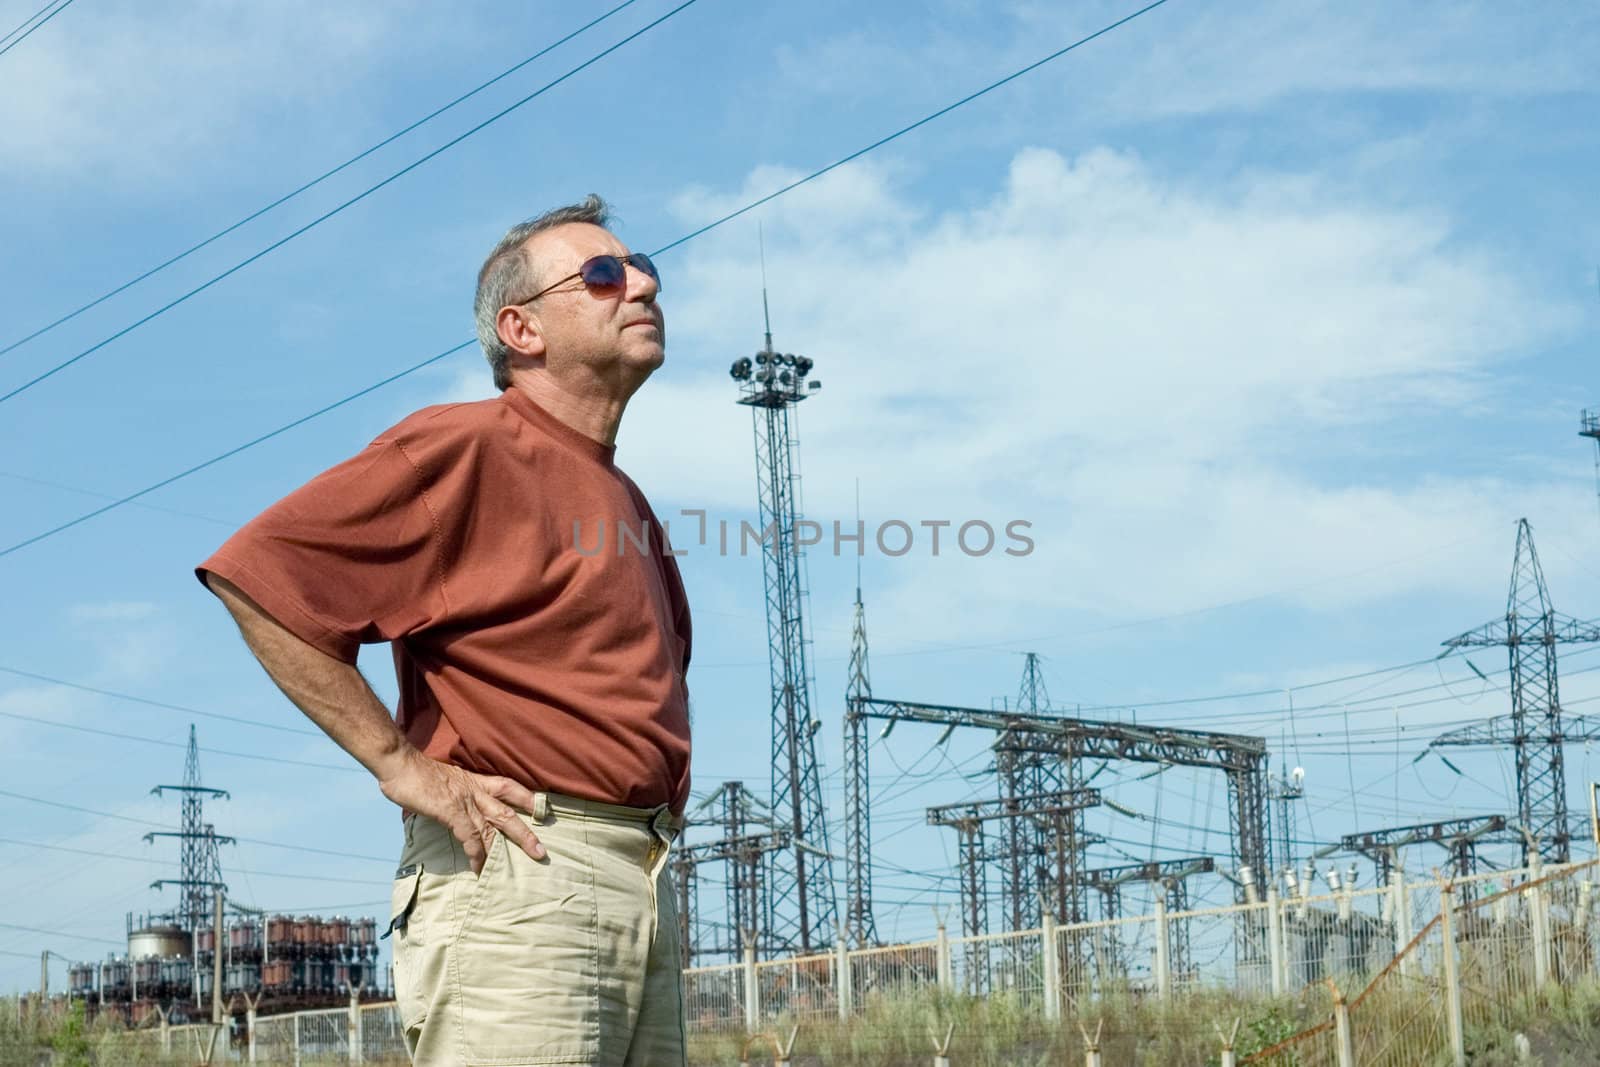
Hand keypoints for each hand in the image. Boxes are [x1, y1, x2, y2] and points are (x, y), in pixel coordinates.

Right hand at [377, 747, 544, 872]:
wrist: (399, 763)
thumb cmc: (416, 772)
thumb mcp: (445, 780)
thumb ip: (455, 793)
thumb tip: (453, 807)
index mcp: (475, 781)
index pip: (509, 787)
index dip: (527, 798)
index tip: (543, 810)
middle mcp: (475, 790)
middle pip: (508, 812)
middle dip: (527, 832)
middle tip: (542, 850)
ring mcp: (464, 800)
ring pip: (495, 826)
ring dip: (510, 846)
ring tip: (524, 862)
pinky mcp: (451, 811)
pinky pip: (470, 837)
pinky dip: (477, 854)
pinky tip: (480, 869)